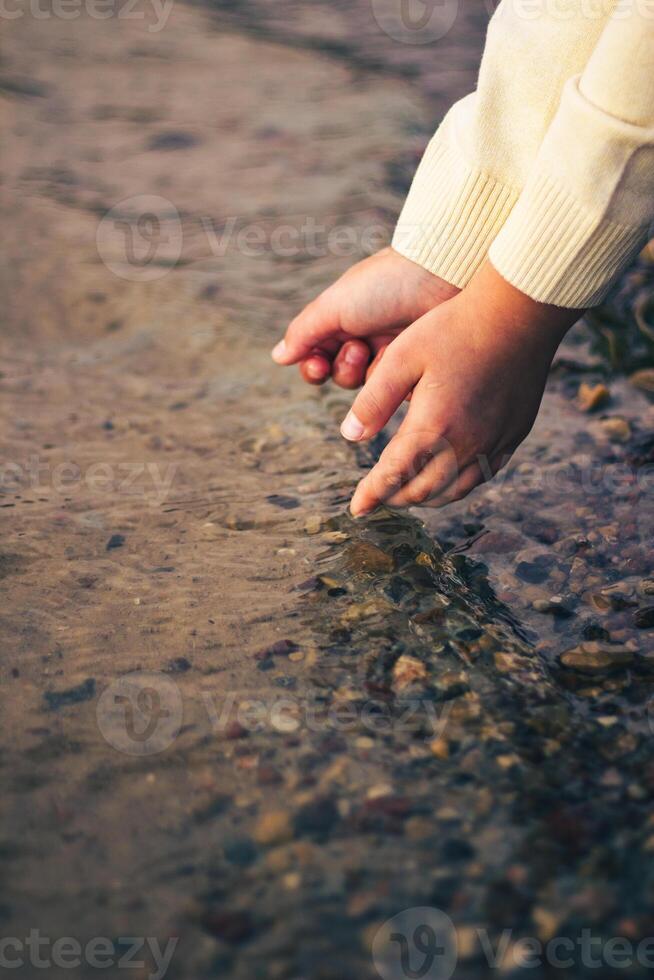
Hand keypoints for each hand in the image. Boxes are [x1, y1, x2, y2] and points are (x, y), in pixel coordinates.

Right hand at [271, 247, 458, 388]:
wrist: (440, 278)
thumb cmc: (386, 284)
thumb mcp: (335, 305)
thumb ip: (304, 332)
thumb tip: (279, 357)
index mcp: (344, 319)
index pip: (317, 356)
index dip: (313, 367)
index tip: (318, 367)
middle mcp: (367, 336)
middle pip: (340, 375)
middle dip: (343, 368)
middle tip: (356, 350)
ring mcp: (393, 351)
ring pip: (366, 386)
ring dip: (364, 372)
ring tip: (374, 349)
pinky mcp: (417, 365)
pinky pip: (396, 388)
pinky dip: (392, 376)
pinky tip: (400, 356)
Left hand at [340, 261, 580, 514]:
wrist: (520, 313)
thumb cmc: (455, 327)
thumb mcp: (402, 357)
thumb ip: (373, 400)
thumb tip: (349, 435)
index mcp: (432, 427)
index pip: (392, 476)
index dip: (371, 495)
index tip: (356, 508)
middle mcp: (465, 444)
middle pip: (423, 491)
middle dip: (396, 498)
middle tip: (378, 497)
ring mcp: (494, 442)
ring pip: (455, 491)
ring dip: (427, 498)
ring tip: (408, 493)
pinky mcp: (514, 434)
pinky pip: (484, 475)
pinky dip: (458, 485)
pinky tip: (449, 476)